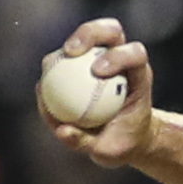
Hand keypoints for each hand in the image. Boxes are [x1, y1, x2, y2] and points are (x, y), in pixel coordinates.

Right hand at [38, 18, 156, 166]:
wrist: (123, 139)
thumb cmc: (122, 144)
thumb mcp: (110, 152)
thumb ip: (88, 142)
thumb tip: (62, 130)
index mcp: (139, 75)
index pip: (135, 54)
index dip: (118, 56)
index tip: (98, 72)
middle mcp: (121, 60)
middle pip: (110, 31)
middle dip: (90, 33)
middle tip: (71, 51)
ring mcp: (100, 58)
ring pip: (85, 38)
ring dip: (65, 46)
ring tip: (49, 65)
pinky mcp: (82, 65)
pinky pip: (65, 61)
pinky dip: (53, 68)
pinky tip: (43, 85)